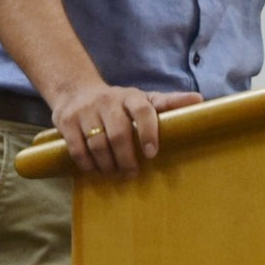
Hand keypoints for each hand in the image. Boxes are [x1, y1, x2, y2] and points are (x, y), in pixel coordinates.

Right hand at [48, 82, 205, 175]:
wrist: (75, 91)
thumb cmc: (117, 102)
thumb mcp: (142, 99)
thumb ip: (168, 103)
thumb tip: (199, 99)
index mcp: (130, 96)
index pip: (143, 110)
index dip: (149, 131)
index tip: (152, 153)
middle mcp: (107, 101)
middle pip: (118, 133)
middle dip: (127, 158)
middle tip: (132, 173)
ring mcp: (85, 111)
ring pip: (97, 144)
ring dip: (108, 164)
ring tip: (116, 173)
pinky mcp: (66, 121)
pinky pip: (77, 148)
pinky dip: (88, 164)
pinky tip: (96, 170)